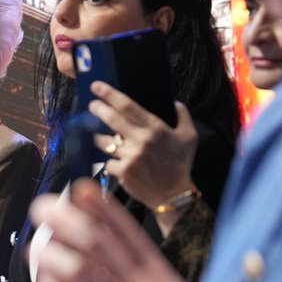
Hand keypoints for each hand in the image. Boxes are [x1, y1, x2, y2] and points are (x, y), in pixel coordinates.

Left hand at [29, 180, 236, 281]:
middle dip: (65, 221)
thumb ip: (145, 272)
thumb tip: (116, 248)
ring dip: (52, 257)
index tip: (79, 188)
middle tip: (43, 208)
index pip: (125, 230)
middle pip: (96, 244)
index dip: (99, 207)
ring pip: (80, 274)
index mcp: (157, 273)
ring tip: (35, 247)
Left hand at [88, 82, 198, 214]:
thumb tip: (176, 103)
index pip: (127, 105)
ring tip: (101, 138)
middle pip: (111, 118)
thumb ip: (183, 116)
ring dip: (100, 138)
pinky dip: (110, 162)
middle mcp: (141, 140)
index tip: (96, 86)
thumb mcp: (190, 137)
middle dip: (98, 109)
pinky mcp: (123, 172)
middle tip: (92, 105)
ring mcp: (130, 156)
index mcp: (155, 128)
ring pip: (105, 142)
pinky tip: (115, 163)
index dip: (109, 94)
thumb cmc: (181, 165)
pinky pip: (107, 162)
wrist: (175, 195)